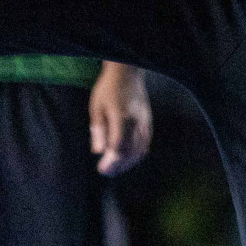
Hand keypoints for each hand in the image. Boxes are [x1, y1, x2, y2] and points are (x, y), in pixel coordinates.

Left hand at [88, 62, 151, 176]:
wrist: (127, 72)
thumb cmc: (108, 89)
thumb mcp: (96, 107)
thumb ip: (97, 130)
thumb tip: (97, 152)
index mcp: (120, 116)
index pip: (118, 145)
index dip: (111, 160)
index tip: (101, 168)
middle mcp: (135, 120)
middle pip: (130, 151)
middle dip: (118, 165)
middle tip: (107, 172)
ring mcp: (145, 121)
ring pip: (140, 149)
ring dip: (129, 162)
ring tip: (117, 169)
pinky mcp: (149, 121)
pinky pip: (146, 142)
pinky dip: (138, 154)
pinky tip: (130, 159)